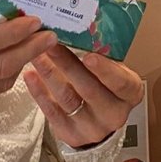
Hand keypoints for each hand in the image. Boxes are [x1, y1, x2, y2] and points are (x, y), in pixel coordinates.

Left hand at [23, 43, 143, 148]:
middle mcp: (113, 114)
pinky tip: (30, 75)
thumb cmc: (107, 87)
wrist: (100, 120)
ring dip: (49, 74)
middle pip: (89, 89)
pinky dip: (39, 92)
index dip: (106, 70)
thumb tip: (80, 27)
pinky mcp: (70, 134)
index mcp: (130, 94)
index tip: (89, 55)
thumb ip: (104, 56)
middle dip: (68, 64)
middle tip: (51, 43)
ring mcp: (92, 127)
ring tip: (36, 54)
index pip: (121, 83)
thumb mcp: (114, 71)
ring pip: (67, 98)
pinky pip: (52, 113)